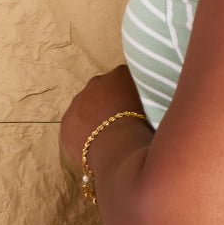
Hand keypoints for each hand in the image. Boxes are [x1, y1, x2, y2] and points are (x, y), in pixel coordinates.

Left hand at [59, 64, 144, 178]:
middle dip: (110, 104)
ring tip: (109, 136)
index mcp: (120, 74)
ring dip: (95, 118)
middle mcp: (97, 82)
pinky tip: (96, 146)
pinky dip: (83, 134)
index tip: (136, 108)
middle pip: (103, 92)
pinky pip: (75, 127)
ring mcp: (78, 102)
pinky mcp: (66, 123)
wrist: (121, 150)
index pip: (125, 80)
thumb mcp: (156, 105)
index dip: (130, 95)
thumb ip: (149, 97)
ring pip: (86, 108)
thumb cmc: (145, 127)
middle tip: (122, 122)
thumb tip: (149, 98)